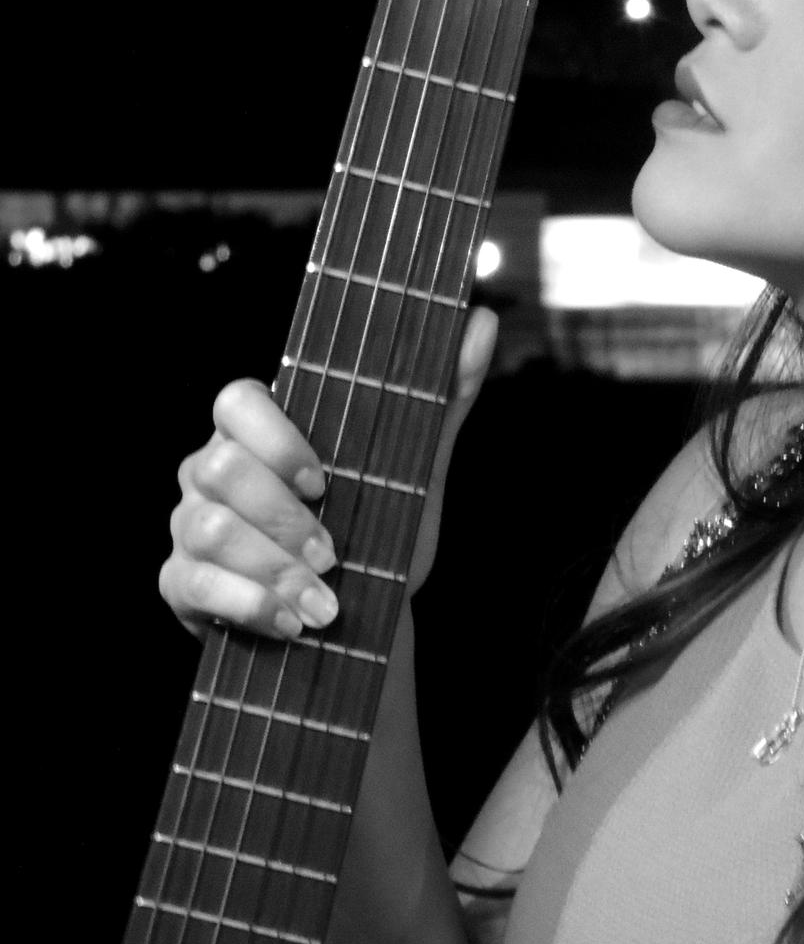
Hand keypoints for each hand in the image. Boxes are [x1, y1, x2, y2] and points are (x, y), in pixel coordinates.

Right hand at [160, 308, 498, 641]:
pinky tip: (294, 624)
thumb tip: (484, 319)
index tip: (324, 479)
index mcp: (260, 431)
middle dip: (282, 519)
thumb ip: (444, 394)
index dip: (274, 437)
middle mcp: (212, 470)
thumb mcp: (417, 467)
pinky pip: (193, 581)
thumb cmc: (380, 531)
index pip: (237, 400)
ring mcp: (189, 526)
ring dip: (273, 569)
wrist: (362, 619)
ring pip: (207, 528)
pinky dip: (249, 605)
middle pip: (219, 469)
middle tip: (334, 556)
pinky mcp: (179, 581)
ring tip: (325, 603)